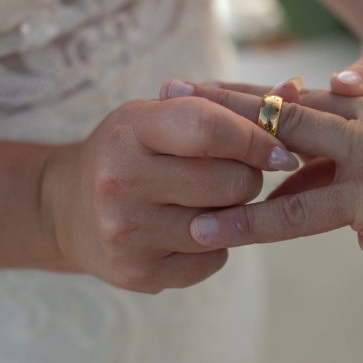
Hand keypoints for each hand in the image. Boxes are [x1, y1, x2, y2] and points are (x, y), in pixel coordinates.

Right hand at [40, 93, 298, 292]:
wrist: (67, 209)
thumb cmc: (130, 151)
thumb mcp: (161, 115)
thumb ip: (226, 105)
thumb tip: (295, 90)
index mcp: (129, 130)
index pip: (208, 129)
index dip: (257, 138)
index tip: (282, 148)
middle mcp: (121, 181)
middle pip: (228, 182)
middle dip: (250, 177)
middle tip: (240, 174)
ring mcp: (127, 232)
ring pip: (226, 224)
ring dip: (236, 212)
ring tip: (213, 199)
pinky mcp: (140, 273)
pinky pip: (214, 258)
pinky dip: (218, 243)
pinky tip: (192, 229)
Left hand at [169, 66, 362, 263]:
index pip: (336, 95)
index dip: (294, 100)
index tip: (264, 100)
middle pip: (290, 100)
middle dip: (228, 96)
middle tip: (177, 87)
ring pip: (278, 140)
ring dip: (218, 139)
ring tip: (166, 131)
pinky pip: (295, 212)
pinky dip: (250, 219)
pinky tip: (207, 224)